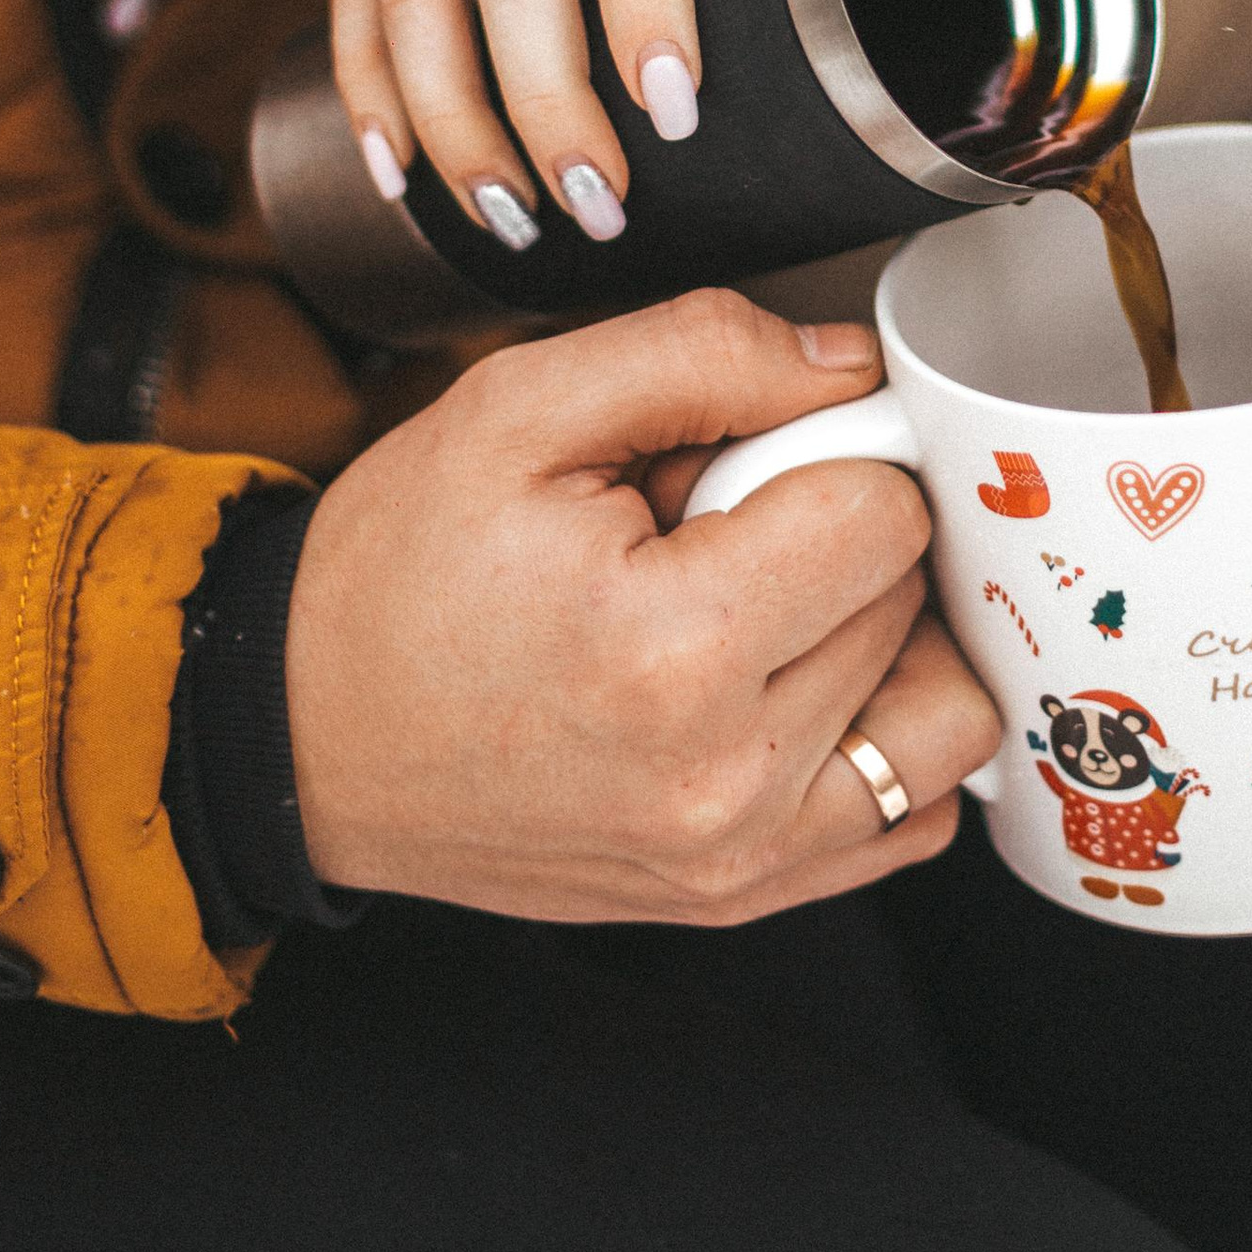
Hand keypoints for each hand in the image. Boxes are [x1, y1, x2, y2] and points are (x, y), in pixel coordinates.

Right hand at [284, 292, 997, 920]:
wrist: (305, 738)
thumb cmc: (397, 578)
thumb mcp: (516, 410)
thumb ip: (703, 353)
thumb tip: (849, 366)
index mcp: (671, 651)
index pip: (884, 514)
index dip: (824, 454)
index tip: (743, 460)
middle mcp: (725, 779)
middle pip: (911, 603)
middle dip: (835, 539)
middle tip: (715, 533)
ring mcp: (740, 860)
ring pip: (945, 713)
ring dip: (889, 641)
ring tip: (776, 605)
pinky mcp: (741, 898)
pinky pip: (913, 812)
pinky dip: (886, 737)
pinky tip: (797, 686)